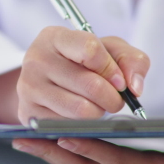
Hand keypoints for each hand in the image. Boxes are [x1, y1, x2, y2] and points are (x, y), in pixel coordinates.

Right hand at [16, 27, 148, 124]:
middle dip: (112, 97)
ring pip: (81, 110)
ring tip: (96, 106)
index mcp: (55, 37)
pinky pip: (68, 127)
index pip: (91, 50)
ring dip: (98, 112)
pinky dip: (82, 125)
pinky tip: (79, 115)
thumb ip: (131, 60)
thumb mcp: (109, 51)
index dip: (112, 69)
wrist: (46, 81)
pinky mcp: (28, 113)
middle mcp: (36, 59)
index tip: (119, 81)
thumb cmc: (81, 63)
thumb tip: (134, 87)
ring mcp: (28, 87)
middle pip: (90, 84)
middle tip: (114, 99)